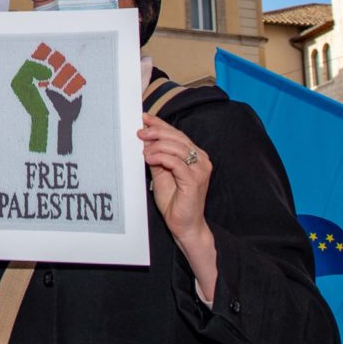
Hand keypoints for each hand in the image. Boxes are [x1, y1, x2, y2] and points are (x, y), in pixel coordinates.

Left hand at [139, 115, 212, 244]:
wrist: (184, 225)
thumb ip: (157, 157)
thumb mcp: (162, 174)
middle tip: (140, 132)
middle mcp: (202, 160)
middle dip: (157, 132)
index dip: (161, 124)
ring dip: (157, 145)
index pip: (177, 134)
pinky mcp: (194, 180)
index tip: (145, 118)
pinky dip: (161, 157)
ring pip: (177, 148)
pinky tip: (149, 158)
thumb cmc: (175, 201)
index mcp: (196, 156)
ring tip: (143, 150)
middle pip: (177, 138)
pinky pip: (176, 162)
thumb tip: (145, 139)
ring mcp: (200, 170)